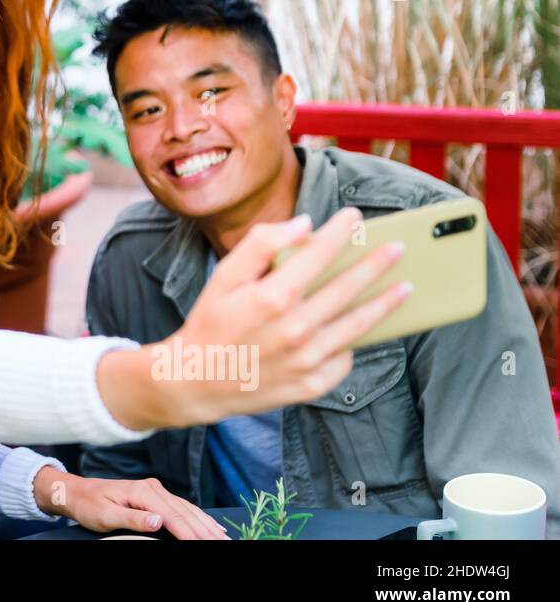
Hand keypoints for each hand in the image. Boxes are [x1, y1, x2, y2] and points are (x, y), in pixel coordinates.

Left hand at [33, 467, 228, 539]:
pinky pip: (181, 507)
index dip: (190, 533)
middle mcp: (153, 488)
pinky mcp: (155, 494)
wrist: (78, 492)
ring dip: (205, 523)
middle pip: (185, 512)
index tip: (204, 544)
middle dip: (205, 530)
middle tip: (224, 543)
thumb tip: (158, 521)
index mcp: (142, 492)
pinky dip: (197, 517)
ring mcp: (155, 489)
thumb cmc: (90, 505)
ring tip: (223, 536)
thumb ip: (133, 519)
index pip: (172, 516)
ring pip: (187, 508)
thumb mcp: (106, 515)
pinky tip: (208, 525)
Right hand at [172, 207, 410, 424]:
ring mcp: (307, 359)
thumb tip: (303, 224)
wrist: (197, 381)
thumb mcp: (224, 276)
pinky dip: (353, 342)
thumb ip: (260, 244)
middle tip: (398, 249)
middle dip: (376, 264)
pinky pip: (343, 359)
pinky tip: (360, 331)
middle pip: (348, 288)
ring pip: (358, 325)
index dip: (341, 232)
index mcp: (273, 296)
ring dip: (385, 304)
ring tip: (404, 288)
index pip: (319, 254)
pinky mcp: (312, 384)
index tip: (356, 217)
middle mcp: (296, 328)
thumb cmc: (211, 323)